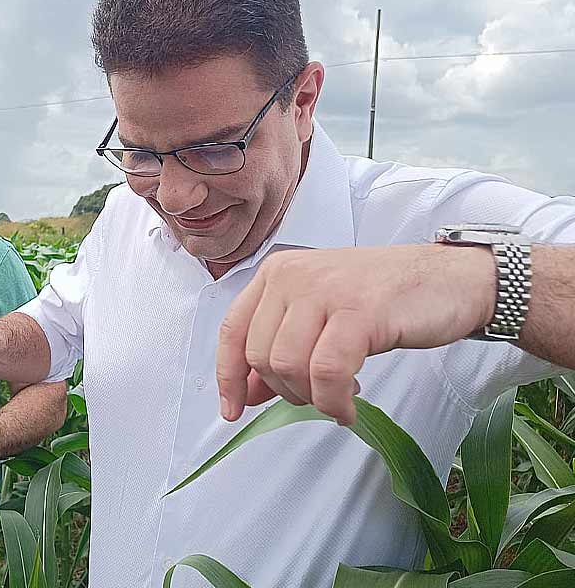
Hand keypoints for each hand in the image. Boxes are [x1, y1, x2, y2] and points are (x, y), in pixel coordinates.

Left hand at [217, 244, 494, 425]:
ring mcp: (325, 290)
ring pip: (288, 365)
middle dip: (285, 391)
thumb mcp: (321, 315)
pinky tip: (349, 406)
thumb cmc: (386, 300)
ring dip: (311, 397)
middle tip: (318, 396)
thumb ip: (281, 346)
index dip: (229, 377)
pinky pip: (327, 372)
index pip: (232, 331)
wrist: (453, 280)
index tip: (233, 411)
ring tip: (337, 399)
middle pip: (260, 355)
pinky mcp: (358, 311)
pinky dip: (334, 401)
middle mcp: (292, 275)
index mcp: (277, 272)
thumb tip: (247, 393)